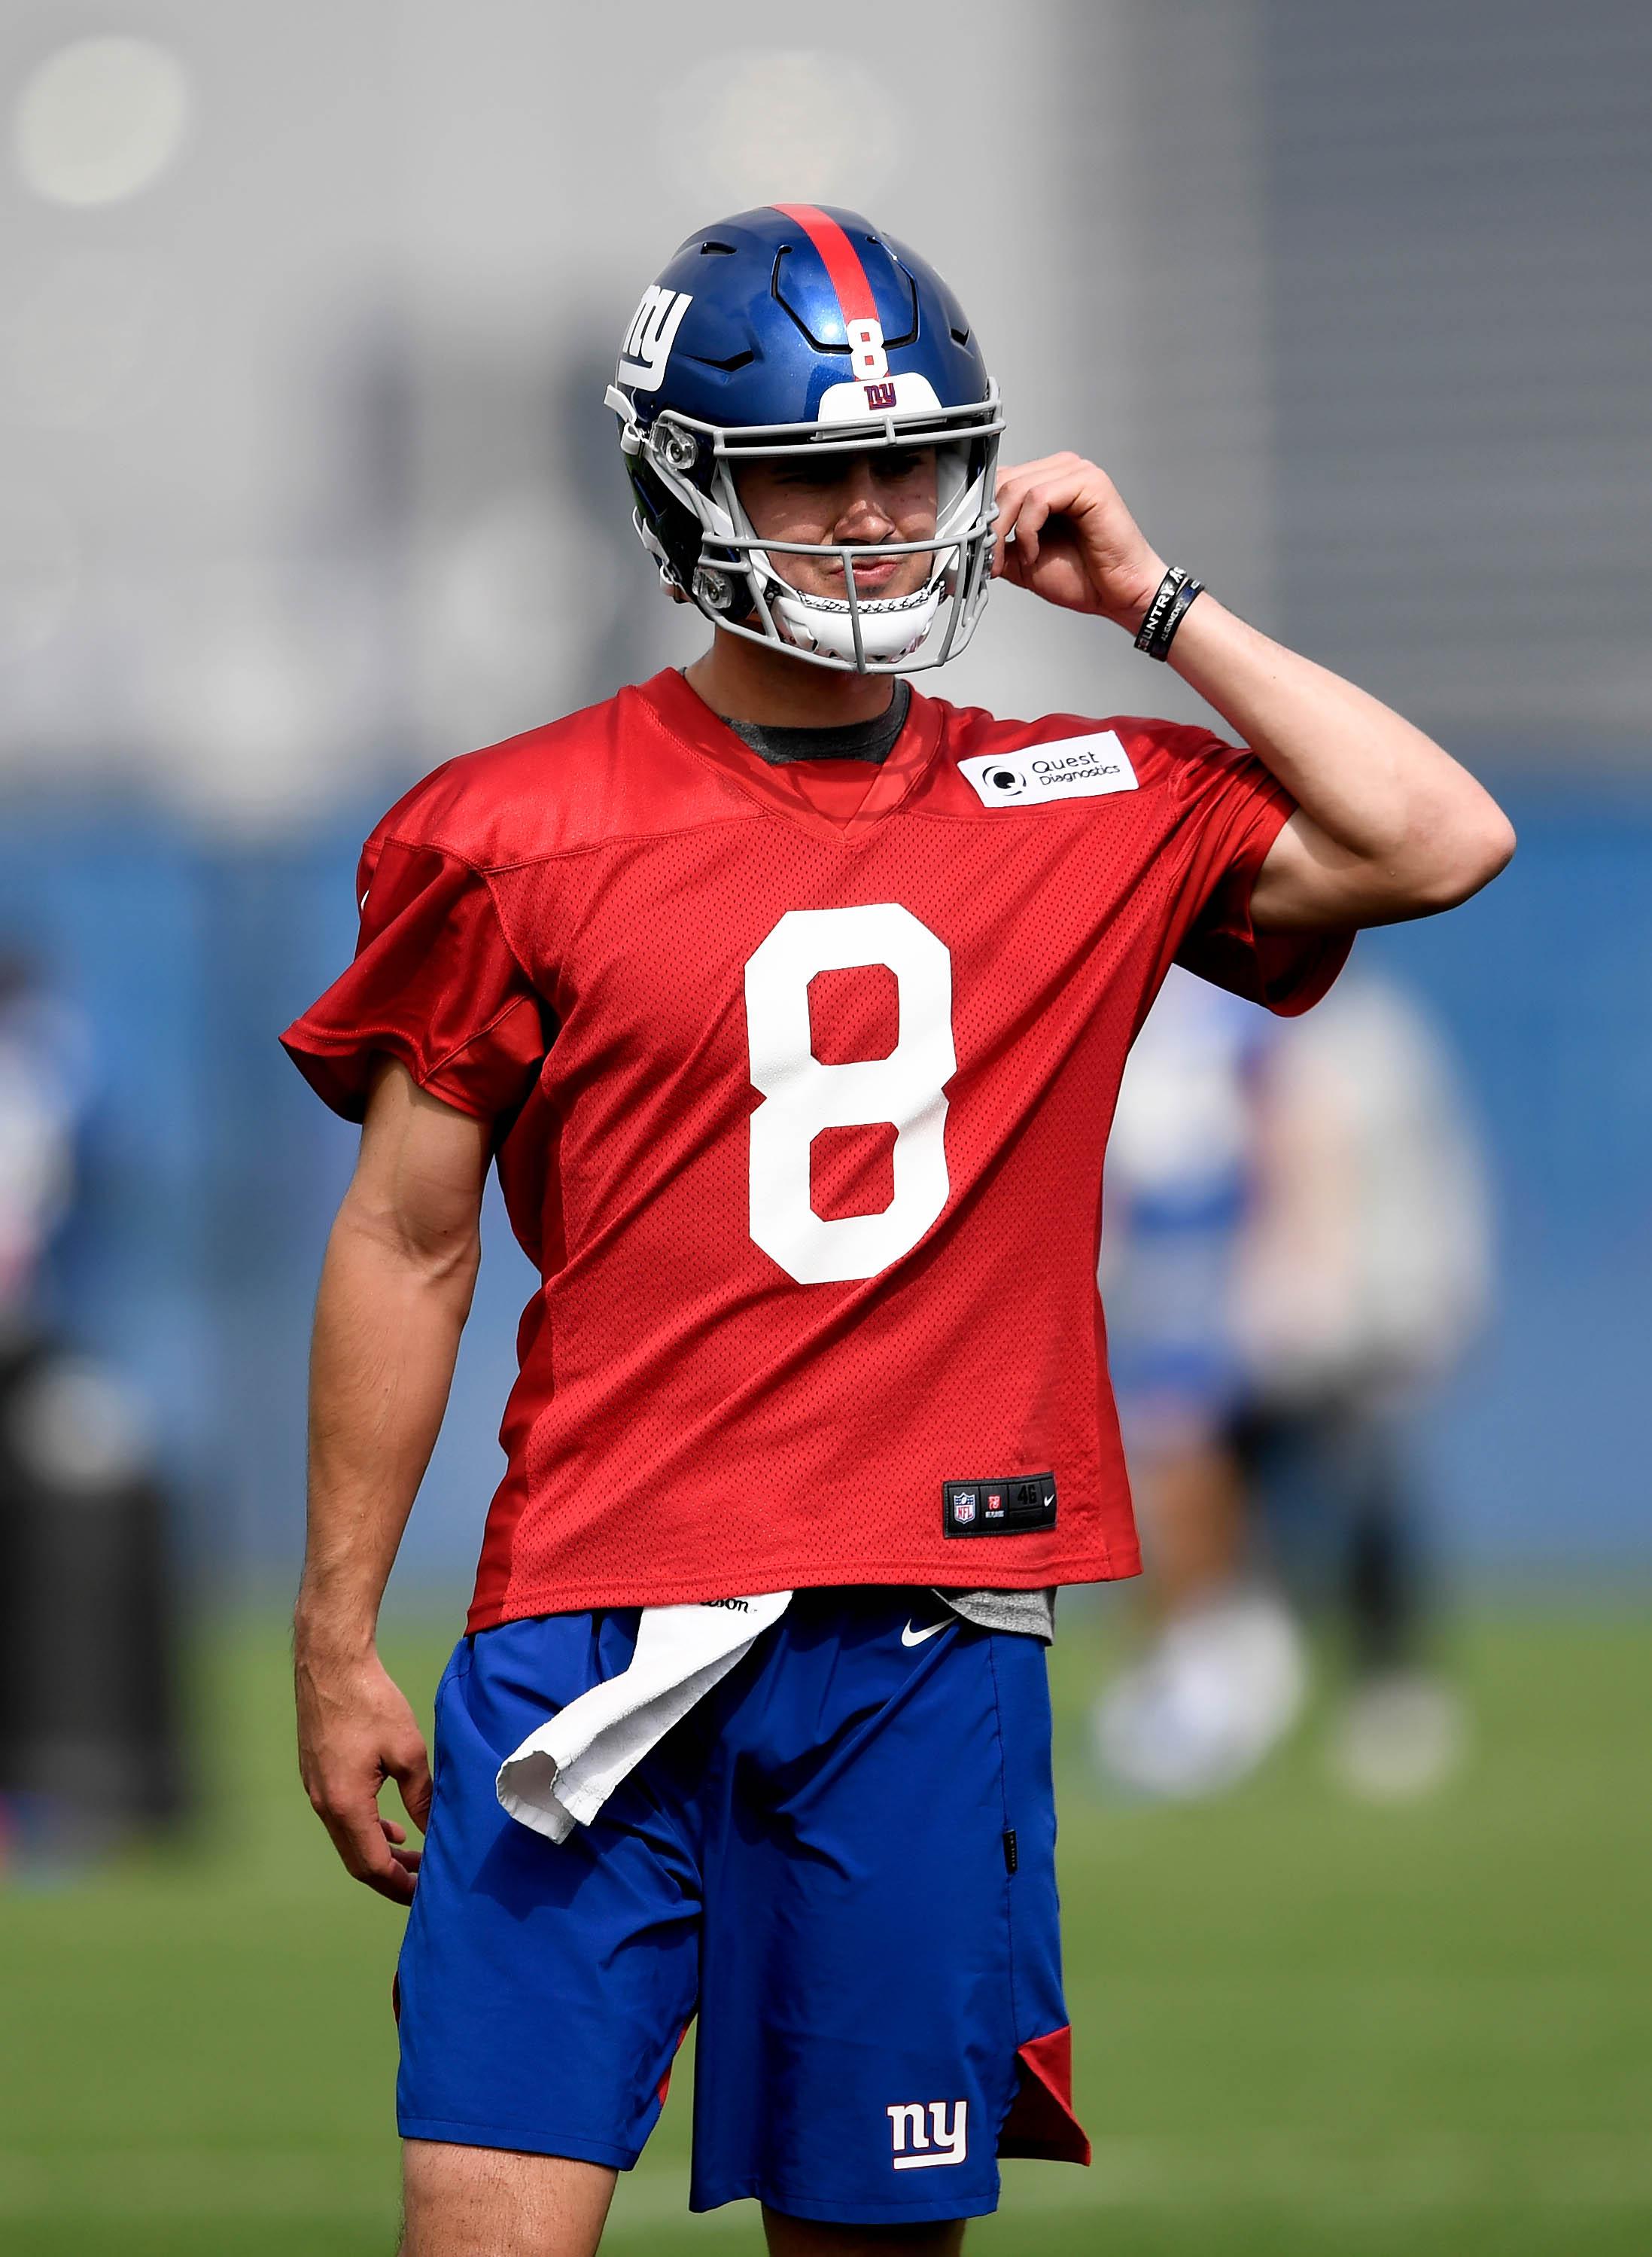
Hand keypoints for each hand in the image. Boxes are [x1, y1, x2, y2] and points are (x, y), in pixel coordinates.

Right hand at [295, 1629, 431, 1903]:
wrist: (331, 1665)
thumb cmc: (370, 1702)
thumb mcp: (408, 1751)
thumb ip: (420, 1797)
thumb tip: (433, 1830)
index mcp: (346, 1805)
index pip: (371, 1865)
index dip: (399, 1885)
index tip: (425, 1893)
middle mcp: (325, 1804)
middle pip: (356, 1860)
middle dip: (391, 1875)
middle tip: (424, 1881)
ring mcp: (317, 1791)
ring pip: (348, 1839)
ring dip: (379, 1853)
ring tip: (413, 1856)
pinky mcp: (317, 1775)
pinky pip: (342, 1818)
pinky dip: (367, 1830)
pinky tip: (391, 1827)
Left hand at [991, 453, 1165, 631]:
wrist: (1119, 595)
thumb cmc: (1084, 577)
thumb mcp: (1023, 561)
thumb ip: (999, 544)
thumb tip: (967, 542)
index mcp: (1047, 481)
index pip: (999, 480)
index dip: (981, 514)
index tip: (975, 549)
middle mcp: (1061, 469)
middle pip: (1003, 482)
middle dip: (989, 526)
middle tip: (992, 560)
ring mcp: (1076, 472)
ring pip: (1016, 489)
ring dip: (1005, 531)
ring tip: (1019, 561)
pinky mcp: (1088, 482)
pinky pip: (1038, 498)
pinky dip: (1028, 530)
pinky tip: (1035, 553)